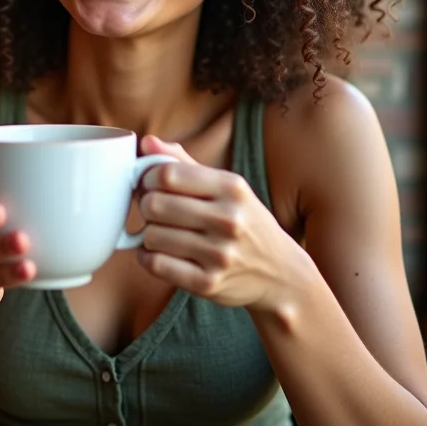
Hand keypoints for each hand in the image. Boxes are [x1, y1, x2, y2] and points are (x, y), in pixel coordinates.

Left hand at [136, 136, 304, 312]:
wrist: (281, 274)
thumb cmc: (246, 223)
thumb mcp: (227, 187)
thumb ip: (184, 163)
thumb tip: (146, 142)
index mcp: (232, 188)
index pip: (167, 174)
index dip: (148, 178)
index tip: (149, 184)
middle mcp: (228, 220)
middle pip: (154, 204)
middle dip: (146, 206)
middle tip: (153, 211)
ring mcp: (219, 254)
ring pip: (151, 236)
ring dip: (147, 234)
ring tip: (161, 233)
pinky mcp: (208, 283)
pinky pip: (156, 264)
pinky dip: (147, 258)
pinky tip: (157, 253)